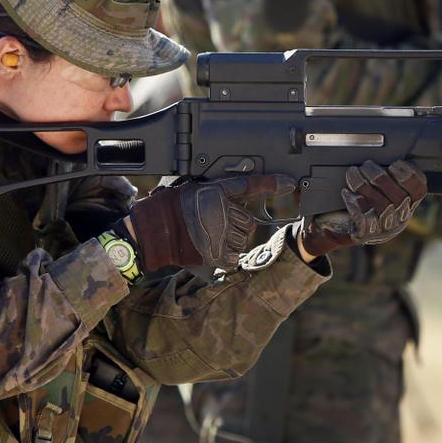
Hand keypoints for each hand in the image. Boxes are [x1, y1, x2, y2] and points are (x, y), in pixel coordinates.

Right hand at [128, 174, 295, 270]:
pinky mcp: (216, 252)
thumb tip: (233, 193)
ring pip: (241, 241)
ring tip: (206, 240)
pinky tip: (207, 252)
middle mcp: (221, 210)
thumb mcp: (189, 189)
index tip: (290, 183)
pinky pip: (233, 258)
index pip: (248, 185)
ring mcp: (220, 232)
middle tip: (212, 228)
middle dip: (235, 227)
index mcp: (215, 192)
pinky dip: (223, 259)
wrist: (151, 233)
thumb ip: (212, 193)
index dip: (272, 183)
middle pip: (247, 223)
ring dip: (229, 243)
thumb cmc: (166, 210)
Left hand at [293, 160, 427, 256]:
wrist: (333, 226)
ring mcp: (382, 230)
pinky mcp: (364, 235)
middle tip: (366, 165)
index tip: (396, 163)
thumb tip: (382, 146)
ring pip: (382, 207)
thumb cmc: (356, 198)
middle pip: (399, 197)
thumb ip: (382, 171)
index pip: (419, 190)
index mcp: (406, 204)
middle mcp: (398, 219)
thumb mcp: (372, 185)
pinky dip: (355, 203)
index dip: (412, 175)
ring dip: (366, 186)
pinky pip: (364, 219)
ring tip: (352, 173)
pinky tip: (346, 193)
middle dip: (382, 178)